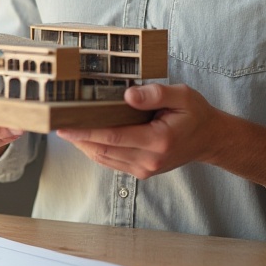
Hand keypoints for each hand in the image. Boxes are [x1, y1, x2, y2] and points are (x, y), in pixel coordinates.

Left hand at [56, 83, 221, 179]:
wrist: (209, 140)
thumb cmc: (195, 114)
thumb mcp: (182, 95)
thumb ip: (155, 94)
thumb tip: (127, 95)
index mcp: (158, 140)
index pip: (113, 137)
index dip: (85, 132)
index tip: (64, 127)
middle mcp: (149, 159)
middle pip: (103, 150)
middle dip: (77, 138)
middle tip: (56, 124)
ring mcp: (145, 169)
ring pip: (104, 158)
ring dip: (83, 145)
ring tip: (66, 129)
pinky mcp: (142, 171)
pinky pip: (112, 162)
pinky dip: (95, 150)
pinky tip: (85, 137)